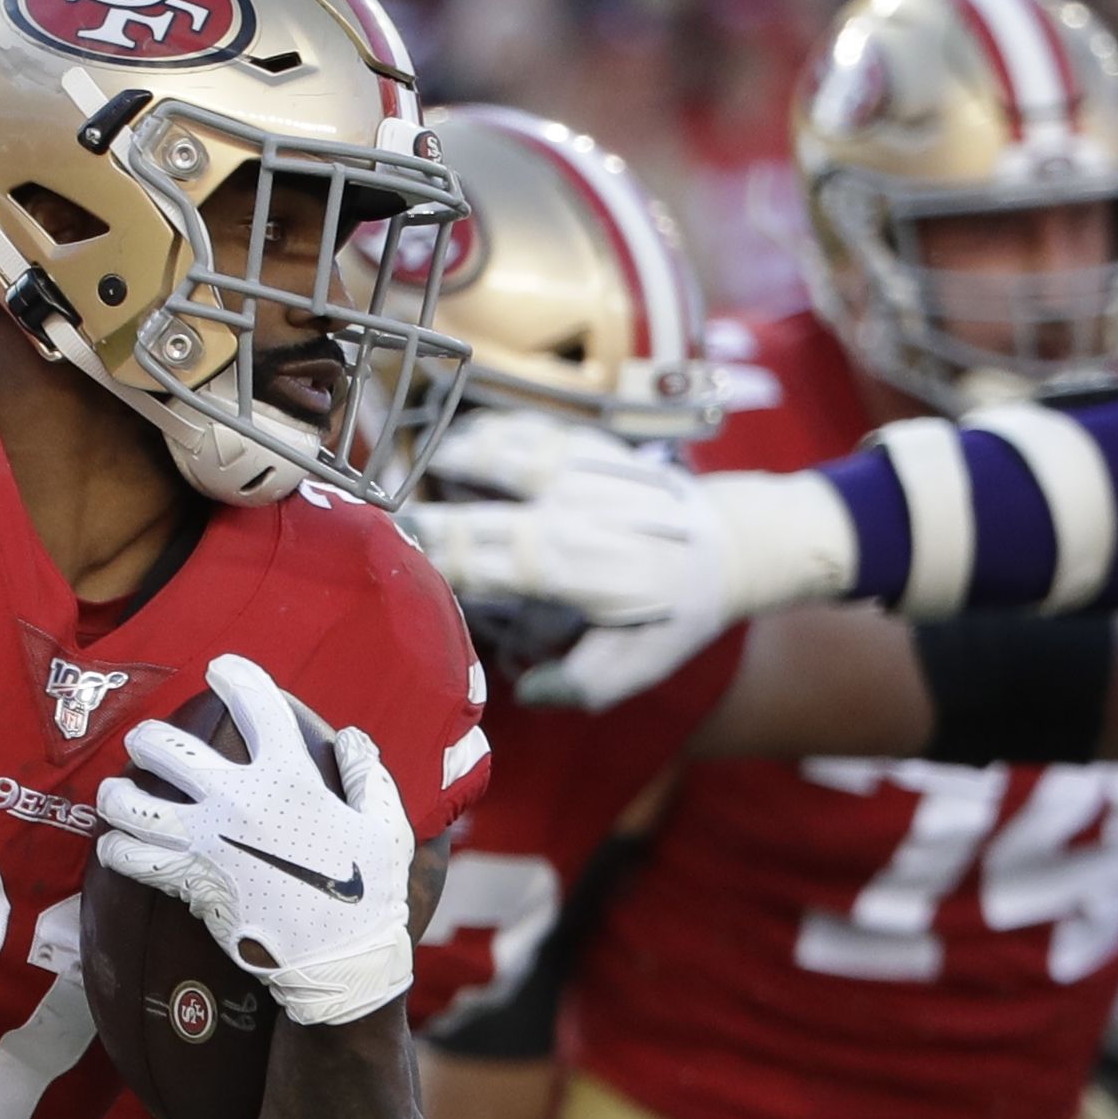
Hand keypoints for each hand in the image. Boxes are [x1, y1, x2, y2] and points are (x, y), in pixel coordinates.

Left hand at [94, 653, 416, 1027]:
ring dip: (117, 795)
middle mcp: (238, 801)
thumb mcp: (387, 825)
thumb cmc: (369, 894)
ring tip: (115, 793)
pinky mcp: (188, 882)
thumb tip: (350, 738)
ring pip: (135, 803)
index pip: (256, 705)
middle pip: (168, 750)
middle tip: (146, 743)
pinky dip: (116, 850)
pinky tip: (114, 845)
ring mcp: (206, 841)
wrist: (338, 961)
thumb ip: (366, 775)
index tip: (220, 669)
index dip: (235, 676)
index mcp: (289, 777)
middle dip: (148, 739)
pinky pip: (132, 859)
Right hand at [406, 414, 852, 709]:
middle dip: (429, 518)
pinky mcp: (594, 446)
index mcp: (579, 569)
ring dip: (457, 461)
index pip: (491, 564)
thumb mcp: (642, 666)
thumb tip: (527, 689)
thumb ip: (583, 683)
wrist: (737, 542)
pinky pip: (535, 428)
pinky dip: (495, 430)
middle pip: (486, 513)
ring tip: (419, 469)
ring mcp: (585, 471)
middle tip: (380, 522)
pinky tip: (467, 437)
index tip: (394, 566)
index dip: (439, 563)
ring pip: (507, 454)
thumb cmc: (678, 612)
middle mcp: (576, 513)